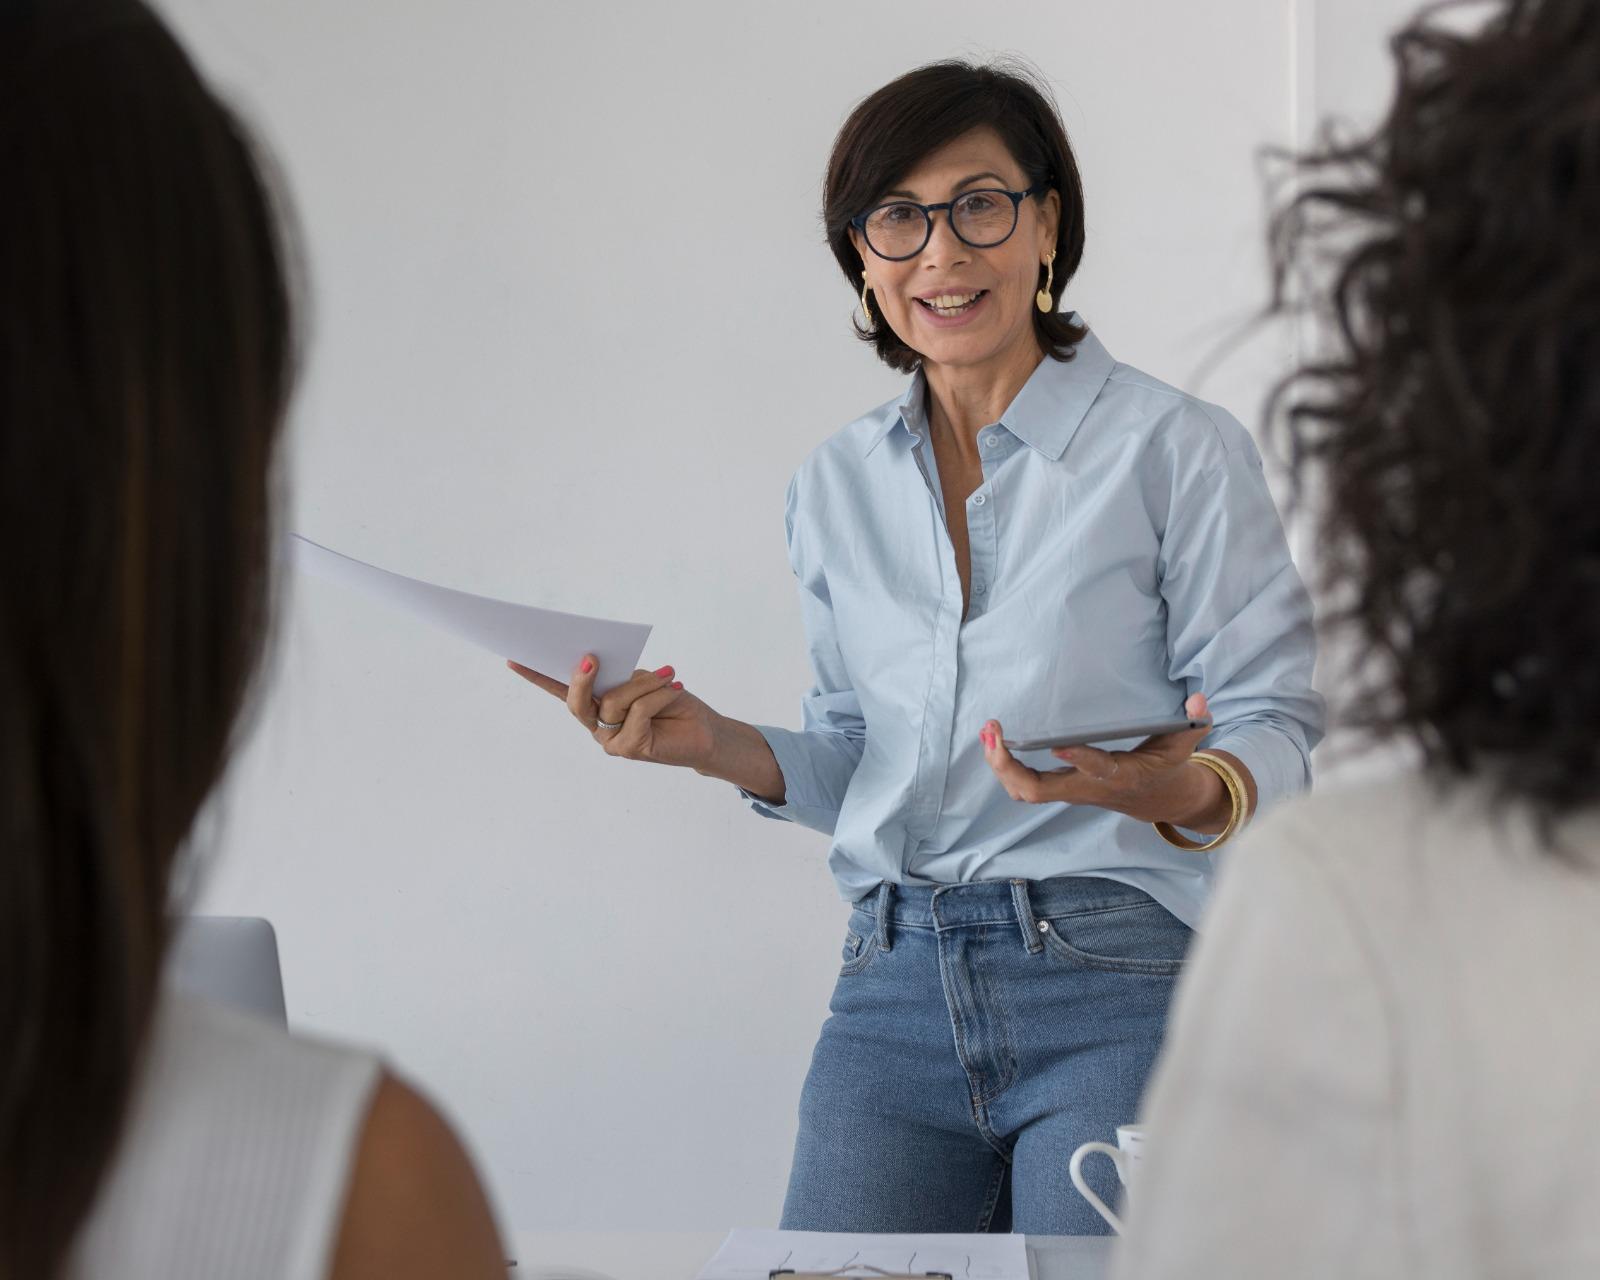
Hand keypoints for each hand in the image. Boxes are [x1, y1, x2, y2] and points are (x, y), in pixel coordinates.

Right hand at [506, 654, 717, 768]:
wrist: (704, 731)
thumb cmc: (671, 703)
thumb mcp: (643, 682)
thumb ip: (619, 677)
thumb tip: (599, 664)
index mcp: (595, 704)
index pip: (560, 689)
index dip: (537, 676)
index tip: (514, 658)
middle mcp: (597, 725)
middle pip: (577, 703)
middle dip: (581, 678)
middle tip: (591, 656)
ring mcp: (611, 740)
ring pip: (612, 702)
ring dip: (643, 684)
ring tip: (668, 676)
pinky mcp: (630, 748)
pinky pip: (637, 712)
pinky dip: (658, 695)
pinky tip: (676, 687)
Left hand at [979, 692, 1219, 825]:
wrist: (1163, 802)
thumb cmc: (1169, 766)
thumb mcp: (1185, 743)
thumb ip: (1194, 722)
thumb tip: (1199, 700)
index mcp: (1119, 774)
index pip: (1096, 769)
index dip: (1078, 759)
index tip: (1057, 744)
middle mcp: (1088, 787)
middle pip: (1038, 790)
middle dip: (1009, 765)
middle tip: (992, 732)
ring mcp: (1071, 791)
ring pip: (1025, 792)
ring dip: (1000, 766)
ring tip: (986, 734)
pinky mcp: (1062, 789)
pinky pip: (1024, 788)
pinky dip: (1005, 768)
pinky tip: (994, 744)